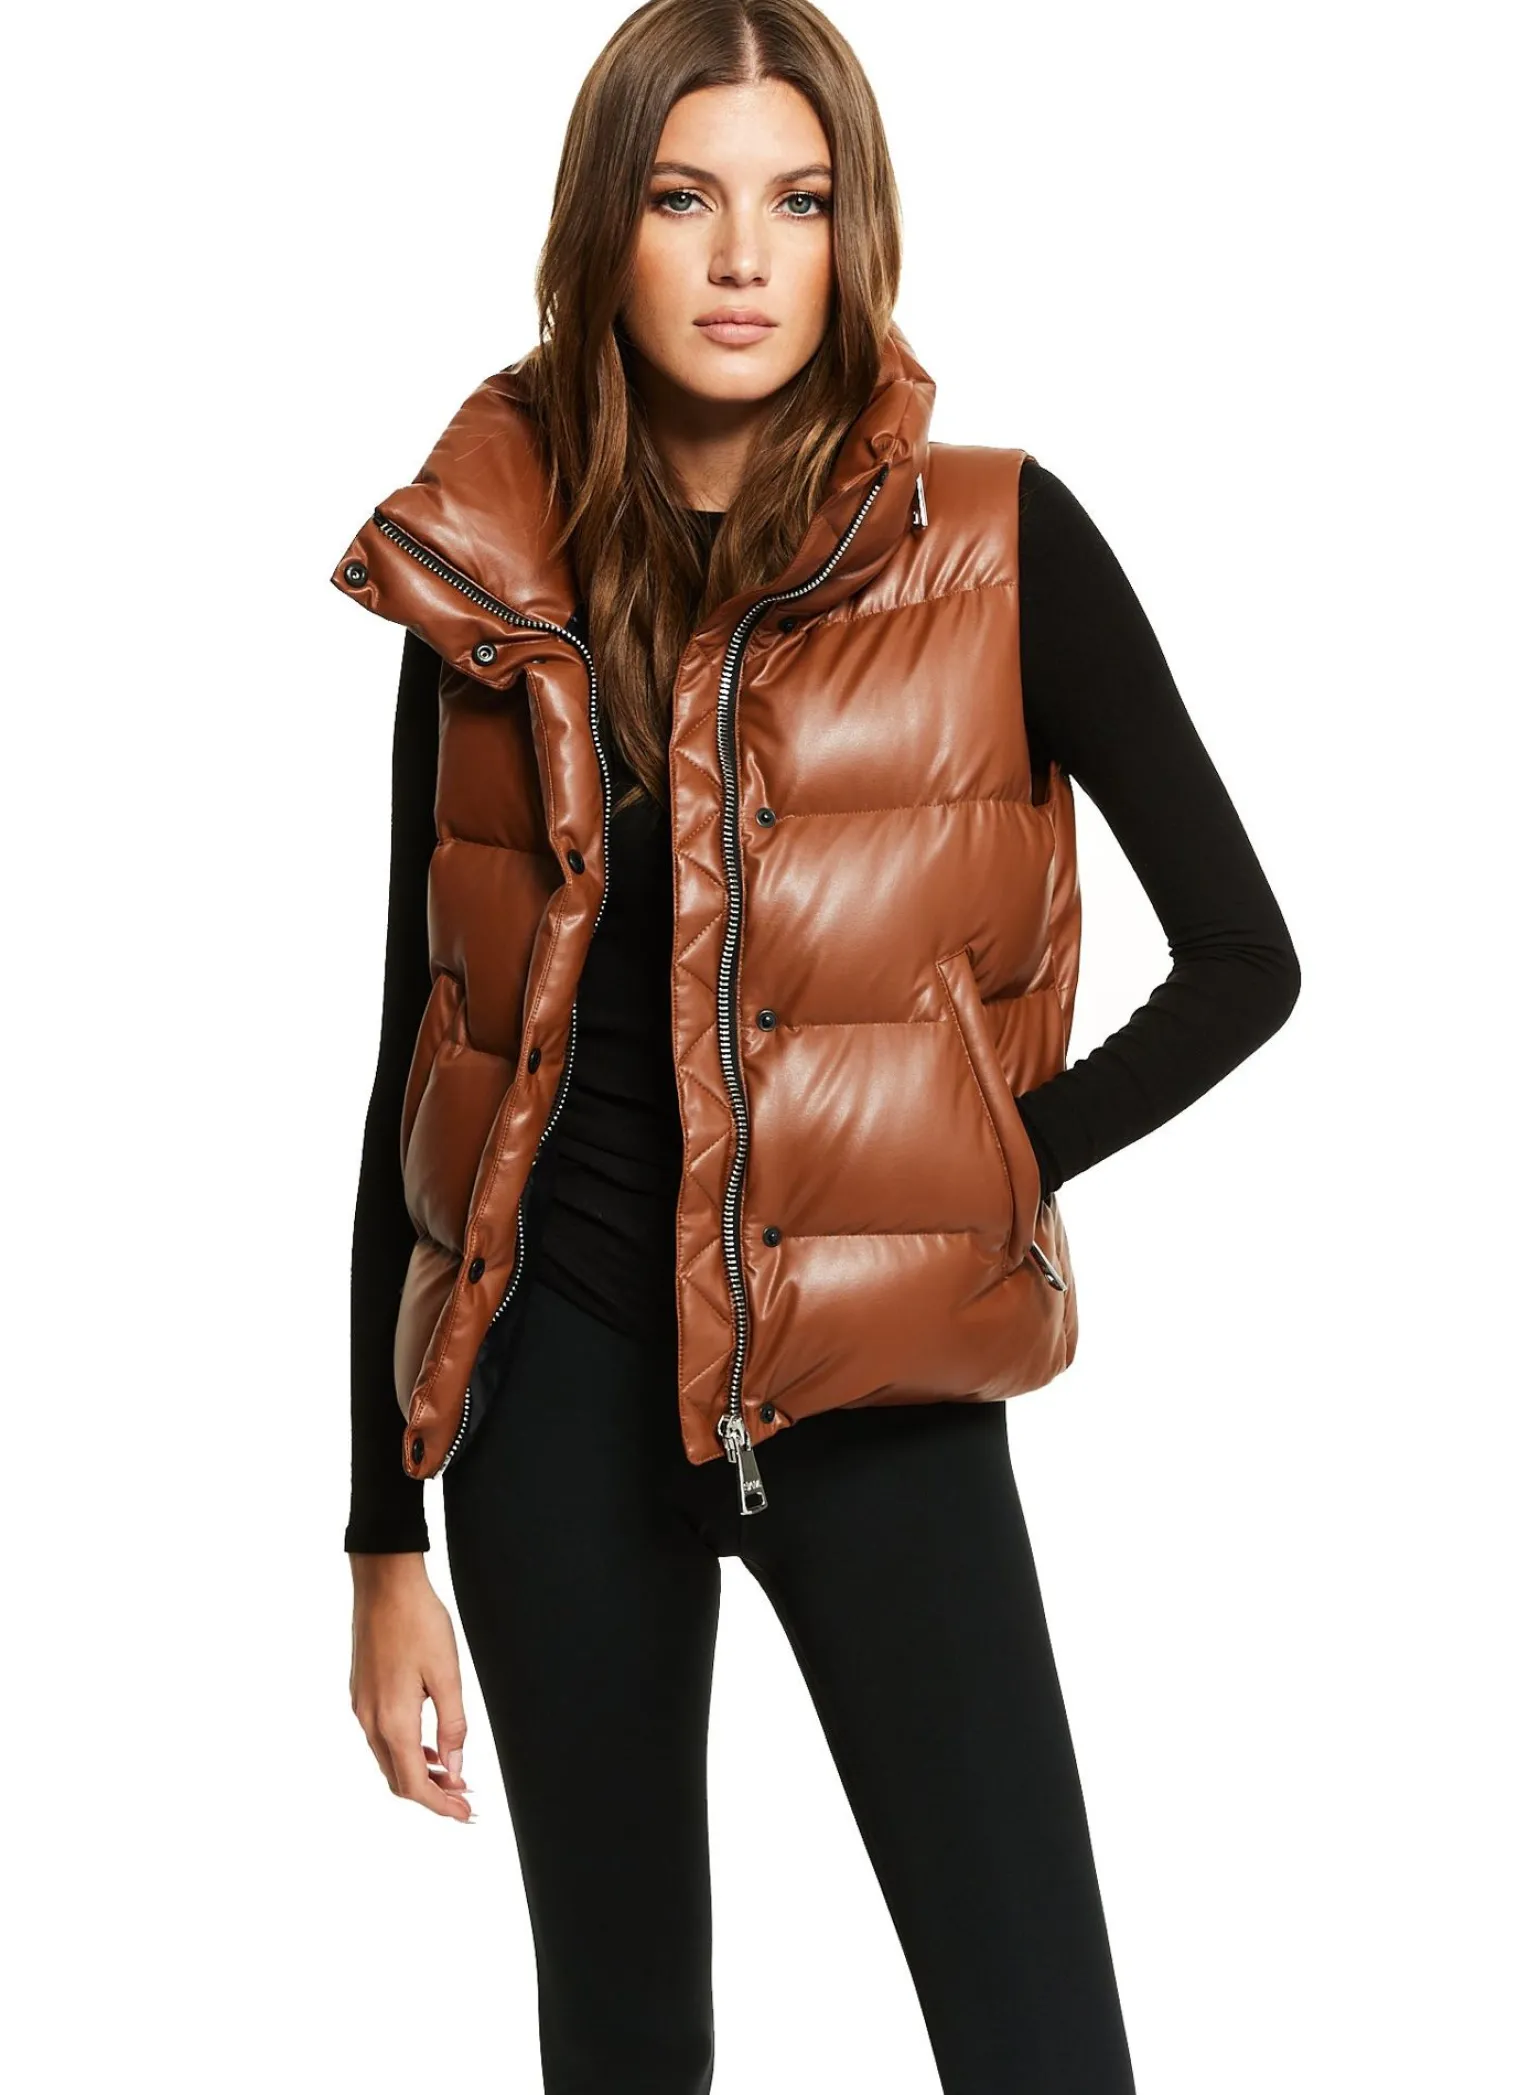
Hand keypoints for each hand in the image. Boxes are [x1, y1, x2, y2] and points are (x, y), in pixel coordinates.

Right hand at [348, 1553, 472, 1820]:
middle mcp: (370, 1720)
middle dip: (430, 1794)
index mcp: (392, 1721)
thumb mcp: (447, 1675)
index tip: (465, 1814)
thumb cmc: (419, 1622)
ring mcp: (361, 1707)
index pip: (413, 1784)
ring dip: (418, 1773)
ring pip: (388, 1759)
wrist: (384, 1584)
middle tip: (463, 1799)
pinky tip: (428, 1744)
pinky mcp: (360, 1692)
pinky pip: (381, 1738)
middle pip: (397, 1779)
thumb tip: (454, 1768)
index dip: (440, 1805)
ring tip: (451, 1774)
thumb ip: (452, 1726)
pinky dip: (405, 1751)